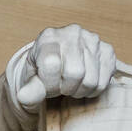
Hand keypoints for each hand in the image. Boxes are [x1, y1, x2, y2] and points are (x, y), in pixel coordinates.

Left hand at [13, 24, 131, 109]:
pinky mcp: (107, 50)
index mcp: (48, 36)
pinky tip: (83, 82)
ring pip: (90, 80)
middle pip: (75, 73)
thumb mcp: (30, 79)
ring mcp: (92, 39)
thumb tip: (24, 97)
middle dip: (65, 88)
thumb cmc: (42, 71)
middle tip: (60, 86)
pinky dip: (93, 90)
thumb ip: (30, 89)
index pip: (52, 64)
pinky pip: (104, 81)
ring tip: (71, 84)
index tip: (46, 86)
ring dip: (79, 91)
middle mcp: (72, 33)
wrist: (57, 62)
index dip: (49, 83)